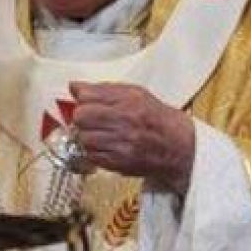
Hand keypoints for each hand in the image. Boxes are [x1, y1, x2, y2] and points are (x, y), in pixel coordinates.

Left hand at [68, 81, 195, 194]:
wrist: (176, 145)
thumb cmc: (154, 117)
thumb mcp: (134, 93)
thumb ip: (102, 89)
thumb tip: (74, 86)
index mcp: (129, 101)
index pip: (87, 97)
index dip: (83, 100)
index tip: (87, 102)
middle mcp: (126, 122)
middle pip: (81, 117)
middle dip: (82, 118)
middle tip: (91, 120)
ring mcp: (122, 145)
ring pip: (83, 138)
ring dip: (86, 136)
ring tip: (99, 133)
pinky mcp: (118, 164)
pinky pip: (91, 156)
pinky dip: (94, 151)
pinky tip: (105, 146)